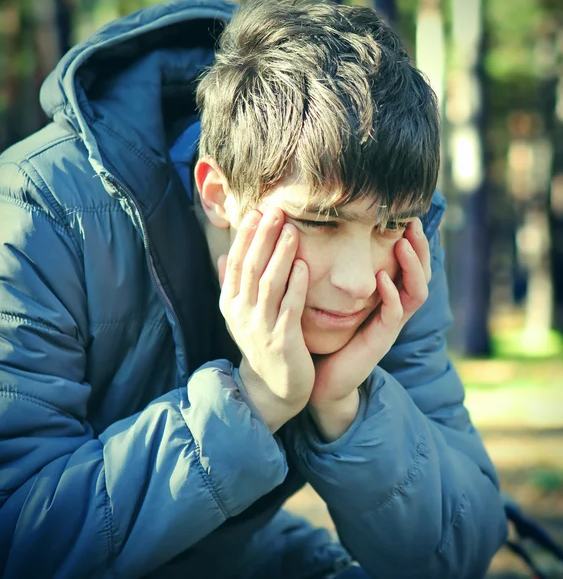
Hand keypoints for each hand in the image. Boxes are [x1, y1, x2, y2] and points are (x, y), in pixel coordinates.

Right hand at [218, 207, 314, 432]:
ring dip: (280, 255)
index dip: (246, 236)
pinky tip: (305, 266)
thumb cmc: (261, 344)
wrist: (273, 388)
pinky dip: (296, 286)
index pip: (236, 263)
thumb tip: (221, 256)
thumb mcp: (241, 315)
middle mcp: (240, 313)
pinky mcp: (281, 340)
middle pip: (251, 268)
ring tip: (292, 230)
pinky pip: (289, 307)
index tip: (258, 211)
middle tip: (276, 210)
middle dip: (263, 237)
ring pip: (269, 284)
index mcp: (230, 303)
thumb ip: (233, 285)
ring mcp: (260, 327)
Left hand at [308, 218, 431, 438]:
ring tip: (403, 243)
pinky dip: (391, 295)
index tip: (404, 215)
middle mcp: (394, 309)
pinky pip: (394, 314)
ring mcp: (390, 325)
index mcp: (386, 298)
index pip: (408, 265)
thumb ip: (337, 274)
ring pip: (416, 291)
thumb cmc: (326, 336)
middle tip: (413, 222)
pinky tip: (381, 279)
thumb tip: (323, 235)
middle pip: (421, 274)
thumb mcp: (334, 299)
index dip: (411, 242)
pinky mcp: (380, 340)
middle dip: (420, 248)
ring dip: (411, 266)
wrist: (321, 379)